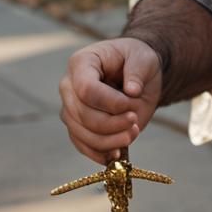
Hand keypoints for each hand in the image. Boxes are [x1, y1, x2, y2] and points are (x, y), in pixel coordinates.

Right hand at [58, 38, 162, 163]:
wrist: (134, 72)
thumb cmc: (135, 60)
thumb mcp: (143, 58)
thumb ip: (137, 72)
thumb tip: (132, 91)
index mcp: (82, 63)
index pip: (87, 89)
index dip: (110, 103)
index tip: (131, 106)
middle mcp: (69, 87)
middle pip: (83, 115)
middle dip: (112, 124)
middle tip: (135, 121)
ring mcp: (70, 108)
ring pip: (82, 134)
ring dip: (109, 140)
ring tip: (132, 133)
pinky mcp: (76, 127)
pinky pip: (83, 146)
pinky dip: (100, 153)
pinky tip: (118, 153)